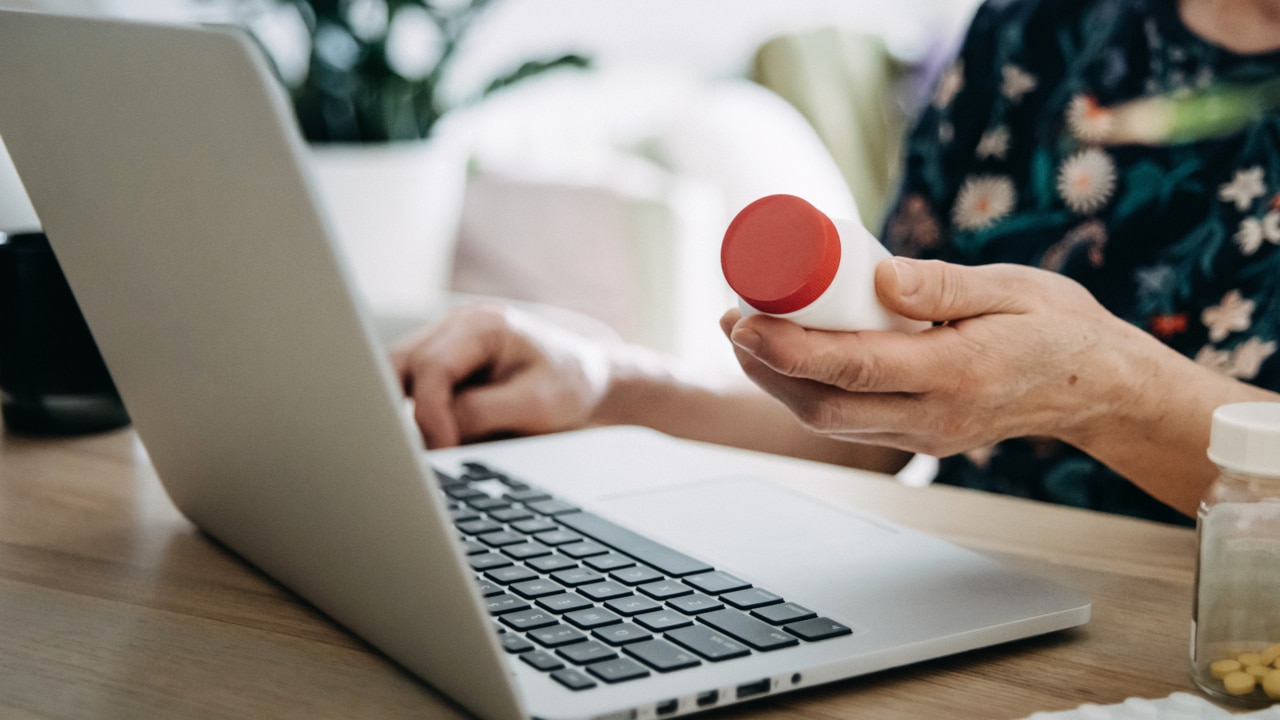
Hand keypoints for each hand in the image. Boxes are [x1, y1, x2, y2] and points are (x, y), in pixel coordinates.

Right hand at [390, 304, 609, 447]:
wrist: (587, 382)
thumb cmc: (569, 386)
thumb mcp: (536, 404)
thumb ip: (483, 412)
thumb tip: (437, 429)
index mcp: (483, 325)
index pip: (432, 367)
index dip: (430, 414)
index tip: (446, 449)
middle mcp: (456, 326)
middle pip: (397, 363)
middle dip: (403, 410)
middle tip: (429, 450)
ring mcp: (446, 342)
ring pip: (397, 376)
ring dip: (408, 412)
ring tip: (439, 445)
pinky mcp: (443, 365)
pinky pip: (412, 388)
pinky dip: (420, 413)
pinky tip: (442, 436)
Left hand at [720, 257, 1157, 456]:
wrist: (1097, 386)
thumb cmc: (1056, 326)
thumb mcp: (1010, 287)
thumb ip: (944, 284)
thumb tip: (878, 272)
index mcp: (956, 372)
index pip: (852, 367)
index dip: (787, 348)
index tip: (743, 318)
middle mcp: (934, 415)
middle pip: (824, 406)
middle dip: (764, 368)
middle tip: (731, 320)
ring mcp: (926, 434)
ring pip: (831, 421)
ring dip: (778, 384)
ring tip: (746, 335)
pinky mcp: (921, 438)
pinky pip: (851, 422)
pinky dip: (809, 393)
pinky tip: (787, 360)